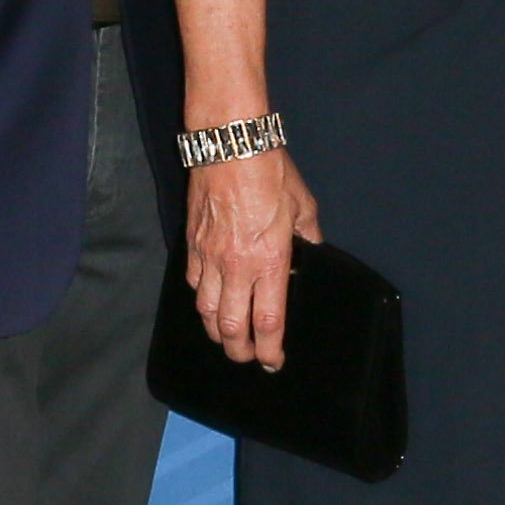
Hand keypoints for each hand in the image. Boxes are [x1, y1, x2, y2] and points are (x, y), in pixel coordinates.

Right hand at [186, 147, 317, 368]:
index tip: (273, 361)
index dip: (269, 349)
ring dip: (217, 331)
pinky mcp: (192, 244)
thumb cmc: (269, 170)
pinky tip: (207, 303)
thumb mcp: (302, 205)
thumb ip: (309, 235)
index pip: (267, 322)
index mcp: (269, 260)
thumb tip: (312, 251)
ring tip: (226, 338)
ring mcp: (209, 256)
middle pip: (231, 327)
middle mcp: (236, 266)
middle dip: (239, 351)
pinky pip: (192, 284)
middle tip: (247, 358)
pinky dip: (200, 301)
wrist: (228, 143)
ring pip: (205, 311)